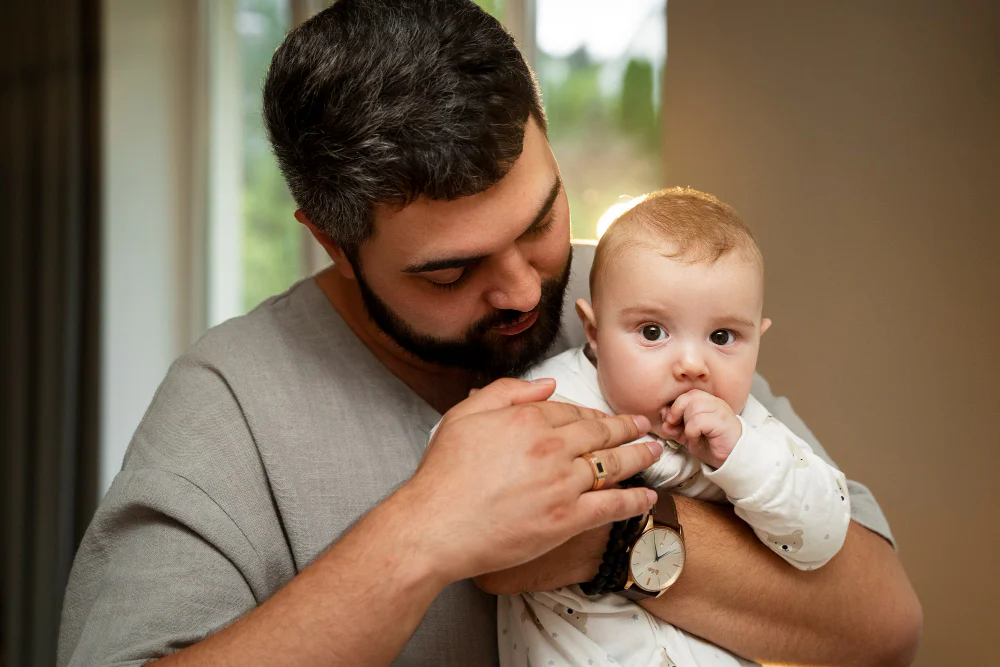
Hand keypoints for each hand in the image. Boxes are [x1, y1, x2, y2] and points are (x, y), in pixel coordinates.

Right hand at [399, 378, 661, 583]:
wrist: (435, 526)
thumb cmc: (443, 474)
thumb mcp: (465, 415)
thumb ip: (507, 392)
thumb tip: (547, 385)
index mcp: (529, 419)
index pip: (571, 410)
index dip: (590, 413)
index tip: (602, 416)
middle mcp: (552, 447)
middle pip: (600, 433)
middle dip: (626, 428)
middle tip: (642, 426)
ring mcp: (563, 484)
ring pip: (612, 465)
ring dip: (639, 456)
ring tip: (654, 452)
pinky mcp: (567, 520)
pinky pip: (611, 506)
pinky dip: (634, 500)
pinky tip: (647, 497)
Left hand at [660, 390, 741, 467]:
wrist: (732, 460)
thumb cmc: (713, 446)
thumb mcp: (689, 436)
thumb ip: (676, 428)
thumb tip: (663, 421)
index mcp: (708, 403)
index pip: (688, 394)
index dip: (676, 406)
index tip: (670, 421)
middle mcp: (715, 404)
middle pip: (690, 396)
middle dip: (677, 411)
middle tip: (676, 426)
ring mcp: (720, 411)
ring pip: (693, 408)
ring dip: (687, 424)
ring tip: (692, 436)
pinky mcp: (722, 422)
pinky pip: (698, 421)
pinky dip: (692, 432)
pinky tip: (697, 440)